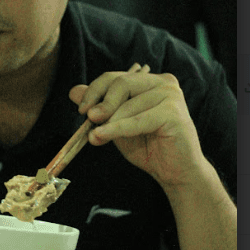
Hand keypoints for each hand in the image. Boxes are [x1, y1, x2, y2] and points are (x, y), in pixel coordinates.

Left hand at [69, 65, 208, 190]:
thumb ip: (100, 108)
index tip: (82, 109)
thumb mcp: (118, 125)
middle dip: (102, 103)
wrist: (175, 172)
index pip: (116, 77)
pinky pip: (138, 120)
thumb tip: (73, 91)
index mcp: (150, 82)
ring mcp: (171, 95)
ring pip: (128, 104)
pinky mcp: (174, 112)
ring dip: (109, 123)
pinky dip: (117, 129)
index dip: (94, 90)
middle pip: (122, 83)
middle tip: (89, 120)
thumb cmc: (149, 148)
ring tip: (96, 137)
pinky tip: (102, 136)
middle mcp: (163, 83)